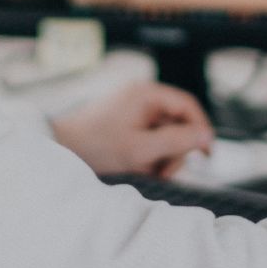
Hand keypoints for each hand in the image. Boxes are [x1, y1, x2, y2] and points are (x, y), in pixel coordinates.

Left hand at [50, 81, 212, 177]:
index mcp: (146, 94)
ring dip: (160, 157)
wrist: (60, 148)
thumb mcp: (140, 149)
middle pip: (177, 123)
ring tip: (144, 172)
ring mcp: (133, 110)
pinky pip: (149, 140)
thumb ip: (176, 142)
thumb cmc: (96, 145)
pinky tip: (135, 168)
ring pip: (164, 135)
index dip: (201, 129)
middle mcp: (141, 97)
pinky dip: (147, 156)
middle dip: (174, 151)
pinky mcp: (126, 124)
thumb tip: (207, 137)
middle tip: (164, 173)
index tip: (206, 154)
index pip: (187, 105)